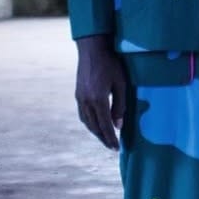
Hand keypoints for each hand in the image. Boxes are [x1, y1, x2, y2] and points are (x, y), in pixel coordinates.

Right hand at [75, 35, 126, 149]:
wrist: (92, 49)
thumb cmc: (111, 64)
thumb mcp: (121, 84)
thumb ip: (120, 106)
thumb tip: (118, 125)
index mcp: (98, 100)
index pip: (105, 125)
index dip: (111, 138)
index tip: (116, 149)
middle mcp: (86, 101)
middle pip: (94, 126)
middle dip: (103, 138)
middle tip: (111, 147)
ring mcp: (80, 98)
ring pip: (87, 122)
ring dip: (96, 132)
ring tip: (105, 138)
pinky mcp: (78, 94)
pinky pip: (82, 114)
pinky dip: (89, 123)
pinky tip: (95, 124)